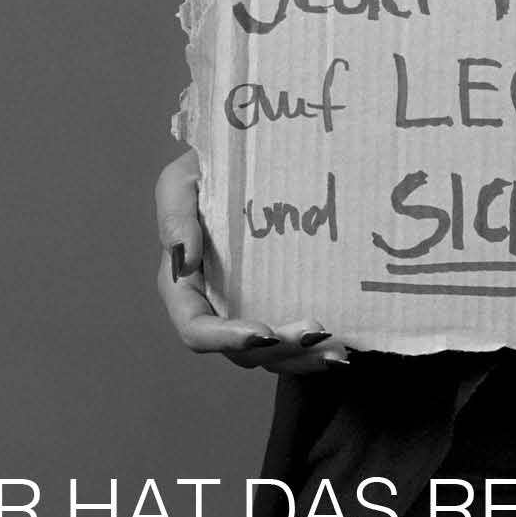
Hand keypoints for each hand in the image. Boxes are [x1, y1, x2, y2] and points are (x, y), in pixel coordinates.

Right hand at [154, 149, 347, 372]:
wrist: (249, 158)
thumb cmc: (208, 168)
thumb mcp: (182, 180)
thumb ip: (175, 214)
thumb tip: (185, 260)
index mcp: (183, 285)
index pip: (196, 328)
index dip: (226, 339)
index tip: (264, 334)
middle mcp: (212, 306)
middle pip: (239, 351)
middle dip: (278, 351)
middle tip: (318, 332)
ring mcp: (245, 309)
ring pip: (269, 355)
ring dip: (301, 358)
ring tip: (336, 350)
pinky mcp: (274, 305)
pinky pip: (289, 342)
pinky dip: (313, 351)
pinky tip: (340, 349)